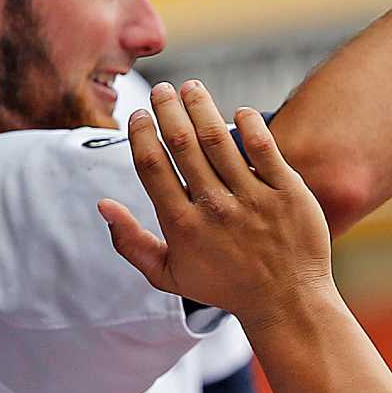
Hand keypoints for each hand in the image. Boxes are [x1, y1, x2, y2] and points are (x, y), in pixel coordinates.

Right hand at [98, 81, 333, 324]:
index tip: (140, 115)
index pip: (152, 166)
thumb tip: (103, 204)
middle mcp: (215, 209)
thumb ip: (131, 244)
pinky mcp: (288, 194)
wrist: (287, 303)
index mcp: (182, 226)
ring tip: (192, 88)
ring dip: (202, 107)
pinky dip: (250, 125)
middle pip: (183, 145)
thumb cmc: (225, 287)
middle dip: (168, 110)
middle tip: (163, 89)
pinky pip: (265, 149)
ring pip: (220, 139)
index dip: (142, 134)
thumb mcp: (169, 276)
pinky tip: (239, 111)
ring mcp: (253, 200)